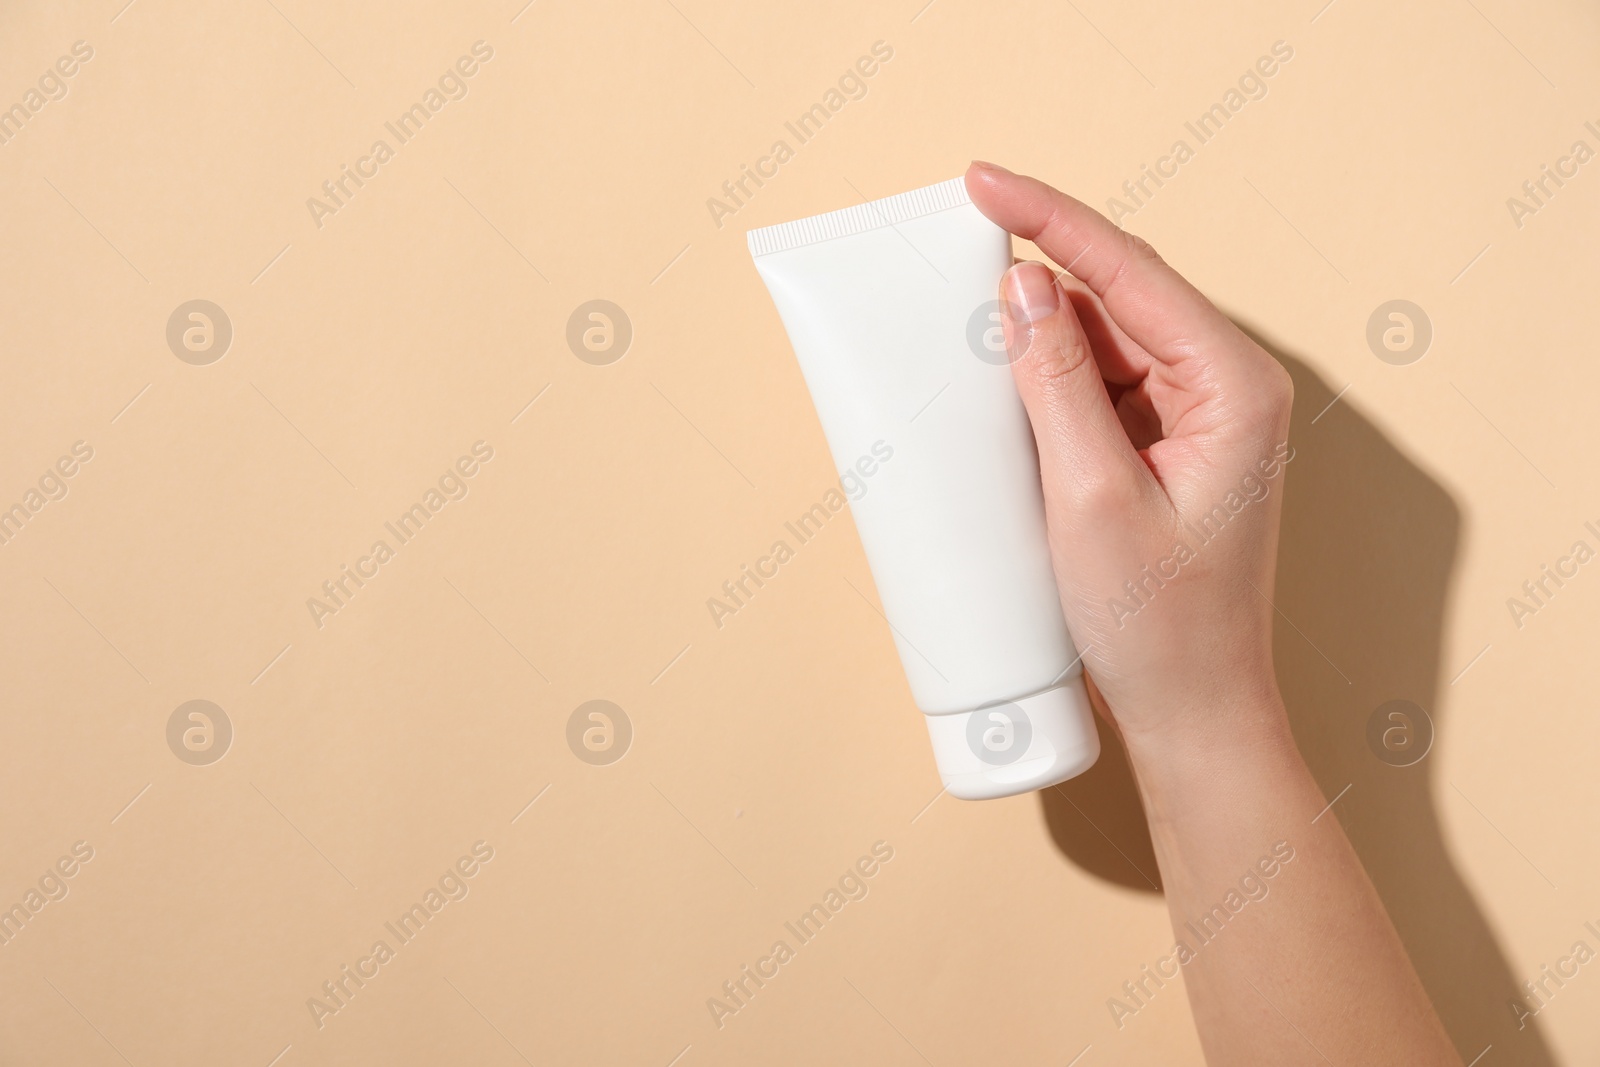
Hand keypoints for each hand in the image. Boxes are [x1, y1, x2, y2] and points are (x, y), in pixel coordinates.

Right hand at [965, 161, 1295, 757]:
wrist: (1193, 712)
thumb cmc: (1160, 625)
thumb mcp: (1091, 497)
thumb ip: (1057, 383)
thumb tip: (1021, 291)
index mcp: (1233, 386)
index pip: (1130, 271)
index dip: (1049, 218)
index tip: (981, 181)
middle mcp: (1225, 387)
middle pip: (1118, 294)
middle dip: (1036, 270)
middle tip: (954, 243)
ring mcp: (1196, 416)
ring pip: (1103, 338)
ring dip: (1035, 333)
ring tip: (962, 327)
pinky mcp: (1166, 447)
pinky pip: (1099, 386)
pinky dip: (1047, 379)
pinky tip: (999, 381)